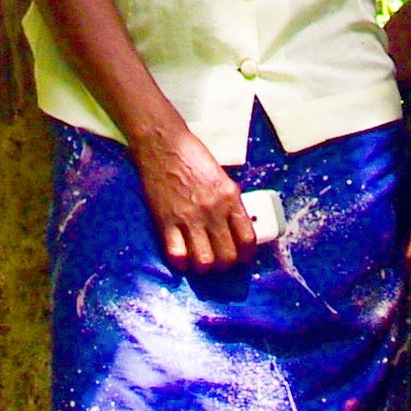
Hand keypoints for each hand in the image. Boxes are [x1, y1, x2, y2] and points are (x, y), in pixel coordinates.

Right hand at [129, 125, 256, 271]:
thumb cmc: (192, 156)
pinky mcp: (166, 222)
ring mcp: (189, 218)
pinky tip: (181, 255)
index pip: (247, 239)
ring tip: (201, 260)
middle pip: (228, 256)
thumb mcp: (221, 177)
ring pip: (205, 262)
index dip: (246, 254)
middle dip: (226, 264)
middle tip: (219, 259)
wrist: (163, 145)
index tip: (241, 256)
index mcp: (230, 197)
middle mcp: (213, 211)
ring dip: (204, 266)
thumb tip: (235, 227)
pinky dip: (180, 262)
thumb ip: (229, 202)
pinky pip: (177, 255)